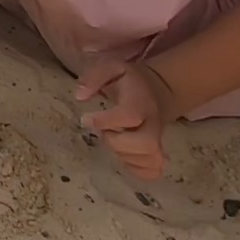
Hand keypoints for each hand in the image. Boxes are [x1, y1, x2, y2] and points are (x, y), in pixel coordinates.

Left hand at [76, 59, 175, 179]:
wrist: (157, 91)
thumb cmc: (128, 81)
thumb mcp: (110, 67)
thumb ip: (93, 77)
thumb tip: (79, 97)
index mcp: (141, 101)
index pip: (129, 115)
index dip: (106, 121)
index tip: (86, 119)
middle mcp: (154, 123)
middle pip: (146, 143)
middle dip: (117, 142)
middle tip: (106, 132)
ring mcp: (160, 141)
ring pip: (148, 159)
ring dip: (123, 155)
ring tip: (115, 138)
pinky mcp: (158, 155)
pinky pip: (152, 172)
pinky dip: (135, 169)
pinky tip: (125, 154)